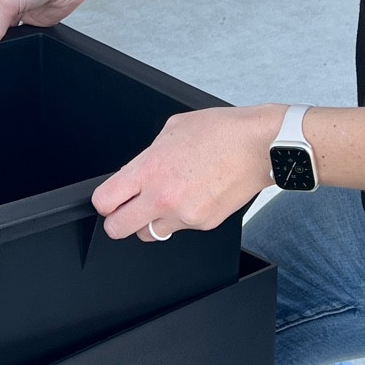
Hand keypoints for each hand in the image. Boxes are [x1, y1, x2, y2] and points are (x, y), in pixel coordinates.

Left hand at [91, 104, 284, 240]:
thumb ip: (147, 157)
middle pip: (118, 229)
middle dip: (119, 220)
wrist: (259, 147)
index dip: (105, 201)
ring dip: (151, 221)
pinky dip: (180, 218)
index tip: (110, 199)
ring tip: (168, 199)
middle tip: (127, 209)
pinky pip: (179, 229)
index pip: (105, 202)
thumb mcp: (172, 130)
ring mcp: (184, 215)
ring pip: (150, 233)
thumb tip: (135, 174)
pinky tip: (193, 196)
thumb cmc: (221, 132)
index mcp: (150, 170)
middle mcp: (163, 197)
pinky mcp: (203, 225)